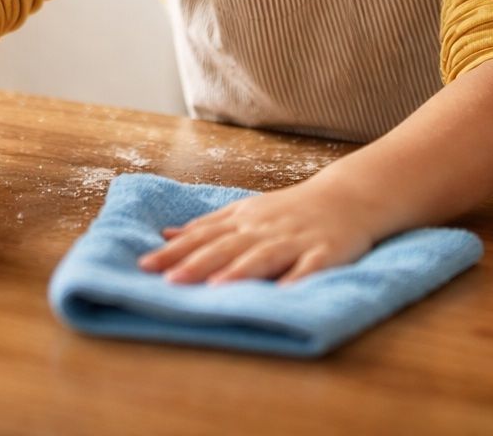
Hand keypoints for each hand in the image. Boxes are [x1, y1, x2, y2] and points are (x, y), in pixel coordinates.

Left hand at [137, 180, 377, 284]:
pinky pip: (309, 268)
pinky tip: (282, 294)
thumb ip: (207, 226)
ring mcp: (295, 240)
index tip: (145, 265)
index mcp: (243, 219)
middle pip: (226, 246)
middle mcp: (264, 229)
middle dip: (197, 263)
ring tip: (215, 288)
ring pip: (263, 256)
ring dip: (239, 271)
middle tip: (168, 280)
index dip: (174, 251)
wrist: (347, 197)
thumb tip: (166, 235)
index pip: (202, 236)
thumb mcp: (245, 211)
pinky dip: (296, 279)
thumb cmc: (290, 210)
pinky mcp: (325, 253)